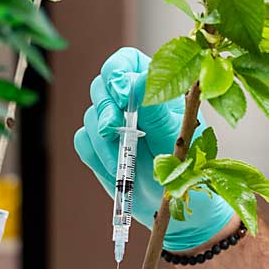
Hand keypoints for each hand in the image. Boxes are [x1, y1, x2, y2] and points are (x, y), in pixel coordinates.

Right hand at [74, 47, 234, 251]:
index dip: (116, 72)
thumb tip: (134, 79)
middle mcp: (130, 102)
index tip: (120, 95)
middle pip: (100, 85)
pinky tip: (117, 171)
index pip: (125, 61)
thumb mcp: (176, 138)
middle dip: (105, 108)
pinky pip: (82, 141)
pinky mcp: (98, 147)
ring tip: (126, 164)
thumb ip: (156, 110)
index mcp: (155, 88)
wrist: (176, 207)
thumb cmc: (187, 168)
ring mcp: (112, 124)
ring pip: (89, 117)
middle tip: (113, 130)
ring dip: (104, 142)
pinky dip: (96, 157)